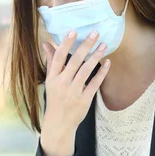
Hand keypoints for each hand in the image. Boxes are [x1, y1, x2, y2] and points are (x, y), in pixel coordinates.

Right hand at [40, 30, 110, 155]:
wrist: (58, 123)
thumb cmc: (55, 99)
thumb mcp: (50, 80)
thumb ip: (51, 61)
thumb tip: (46, 43)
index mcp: (53, 78)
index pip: (59, 57)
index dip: (65, 44)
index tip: (74, 32)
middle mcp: (62, 84)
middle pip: (75, 61)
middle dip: (85, 46)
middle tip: (95, 33)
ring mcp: (73, 92)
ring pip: (86, 71)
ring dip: (96, 56)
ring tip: (104, 45)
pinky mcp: (84, 100)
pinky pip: (95, 84)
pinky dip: (102, 73)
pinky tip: (108, 63)